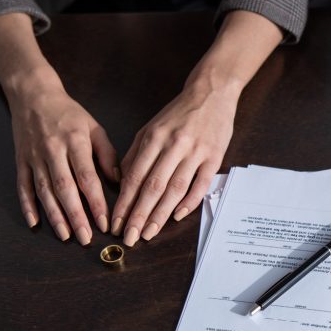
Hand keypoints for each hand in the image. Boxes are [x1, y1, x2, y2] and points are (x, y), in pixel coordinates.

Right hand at [0, 12, 117, 244]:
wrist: (33, 94)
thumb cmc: (69, 114)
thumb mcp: (94, 127)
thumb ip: (108, 154)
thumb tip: (120, 181)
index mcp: (75, 142)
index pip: (87, 178)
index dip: (96, 202)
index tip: (105, 223)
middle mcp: (53, 151)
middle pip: (64, 188)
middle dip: (76, 216)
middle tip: (85, 238)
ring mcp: (34, 157)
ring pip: (43, 191)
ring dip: (54, 215)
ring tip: (66, 235)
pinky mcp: (20, 160)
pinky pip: (23, 186)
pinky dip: (26, 205)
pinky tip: (34, 223)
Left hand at [111, 85, 236, 245]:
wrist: (212, 93)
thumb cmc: (179, 113)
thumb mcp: (151, 127)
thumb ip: (136, 153)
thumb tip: (122, 180)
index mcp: (154, 137)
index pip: (135, 176)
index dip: (124, 202)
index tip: (116, 223)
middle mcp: (173, 145)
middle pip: (153, 186)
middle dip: (139, 215)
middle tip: (130, 237)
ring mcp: (196, 152)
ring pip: (175, 188)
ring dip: (161, 213)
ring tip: (149, 233)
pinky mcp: (214, 157)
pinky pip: (200, 184)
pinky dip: (189, 202)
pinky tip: (177, 216)